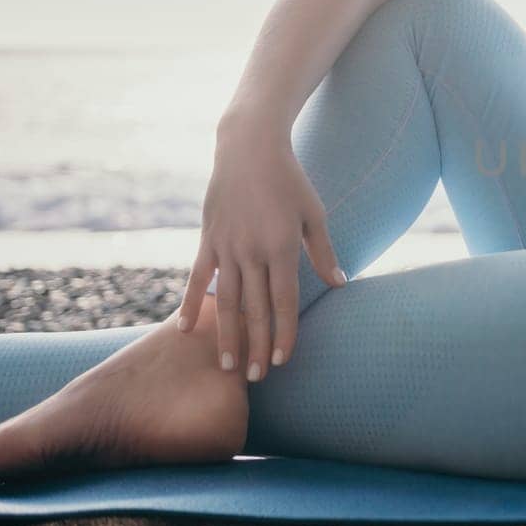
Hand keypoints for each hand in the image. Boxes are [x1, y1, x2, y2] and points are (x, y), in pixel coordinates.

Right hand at [173, 123, 346, 381]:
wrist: (248, 147)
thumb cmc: (290, 180)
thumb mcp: (314, 214)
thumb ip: (323, 252)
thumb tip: (339, 283)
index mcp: (280, 247)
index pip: (283, 301)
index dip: (284, 333)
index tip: (283, 360)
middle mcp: (251, 251)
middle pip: (254, 308)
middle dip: (256, 345)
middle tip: (255, 378)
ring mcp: (225, 246)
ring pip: (225, 300)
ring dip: (226, 335)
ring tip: (226, 365)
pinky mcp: (207, 239)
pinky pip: (197, 278)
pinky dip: (190, 304)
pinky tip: (186, 330)